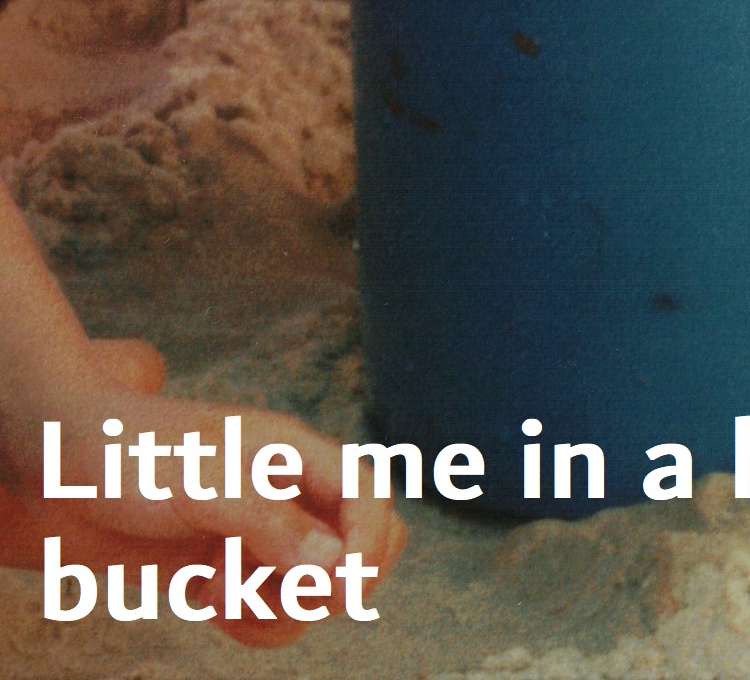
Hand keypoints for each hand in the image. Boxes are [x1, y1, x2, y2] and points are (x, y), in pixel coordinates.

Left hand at [0, 336, 401, 647]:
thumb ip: (271, 523)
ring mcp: (258, 532)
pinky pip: (272, 612)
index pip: (371, 496)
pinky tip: (204, 597)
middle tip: (276, 588)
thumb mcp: (201, 486)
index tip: (336, 585)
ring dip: (278, 609)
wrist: (55, 470)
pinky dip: (249, 621)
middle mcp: (285, 490)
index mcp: (292, 452)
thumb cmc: (126, 456)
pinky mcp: (229, 567)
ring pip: (317, 591)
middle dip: (331, 586)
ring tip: (219, 591)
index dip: (369, 543)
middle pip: (359, 548)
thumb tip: (338, 566)